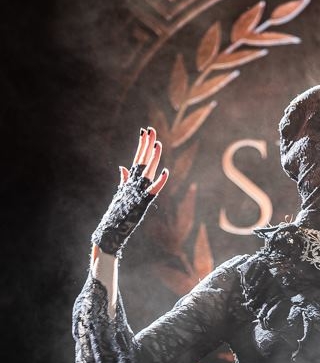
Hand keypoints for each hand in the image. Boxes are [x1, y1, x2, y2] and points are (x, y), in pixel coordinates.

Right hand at [92, 127, 168, 256]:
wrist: (110, 233)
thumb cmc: (116, 215)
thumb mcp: (121, 193)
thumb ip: (123, 180)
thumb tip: (123, 167)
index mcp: (130, 181)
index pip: (138, 158)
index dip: (142, 145)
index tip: (144, 131)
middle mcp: (133, 184)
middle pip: (142, 161)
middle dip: (147, 145)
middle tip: (151, 129)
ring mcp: (136, 192)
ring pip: (147, 172)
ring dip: (152, 158)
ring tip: (157, 143)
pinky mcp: (141, 203)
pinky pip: (152, 191)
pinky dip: (159, 182)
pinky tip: (166, 172)